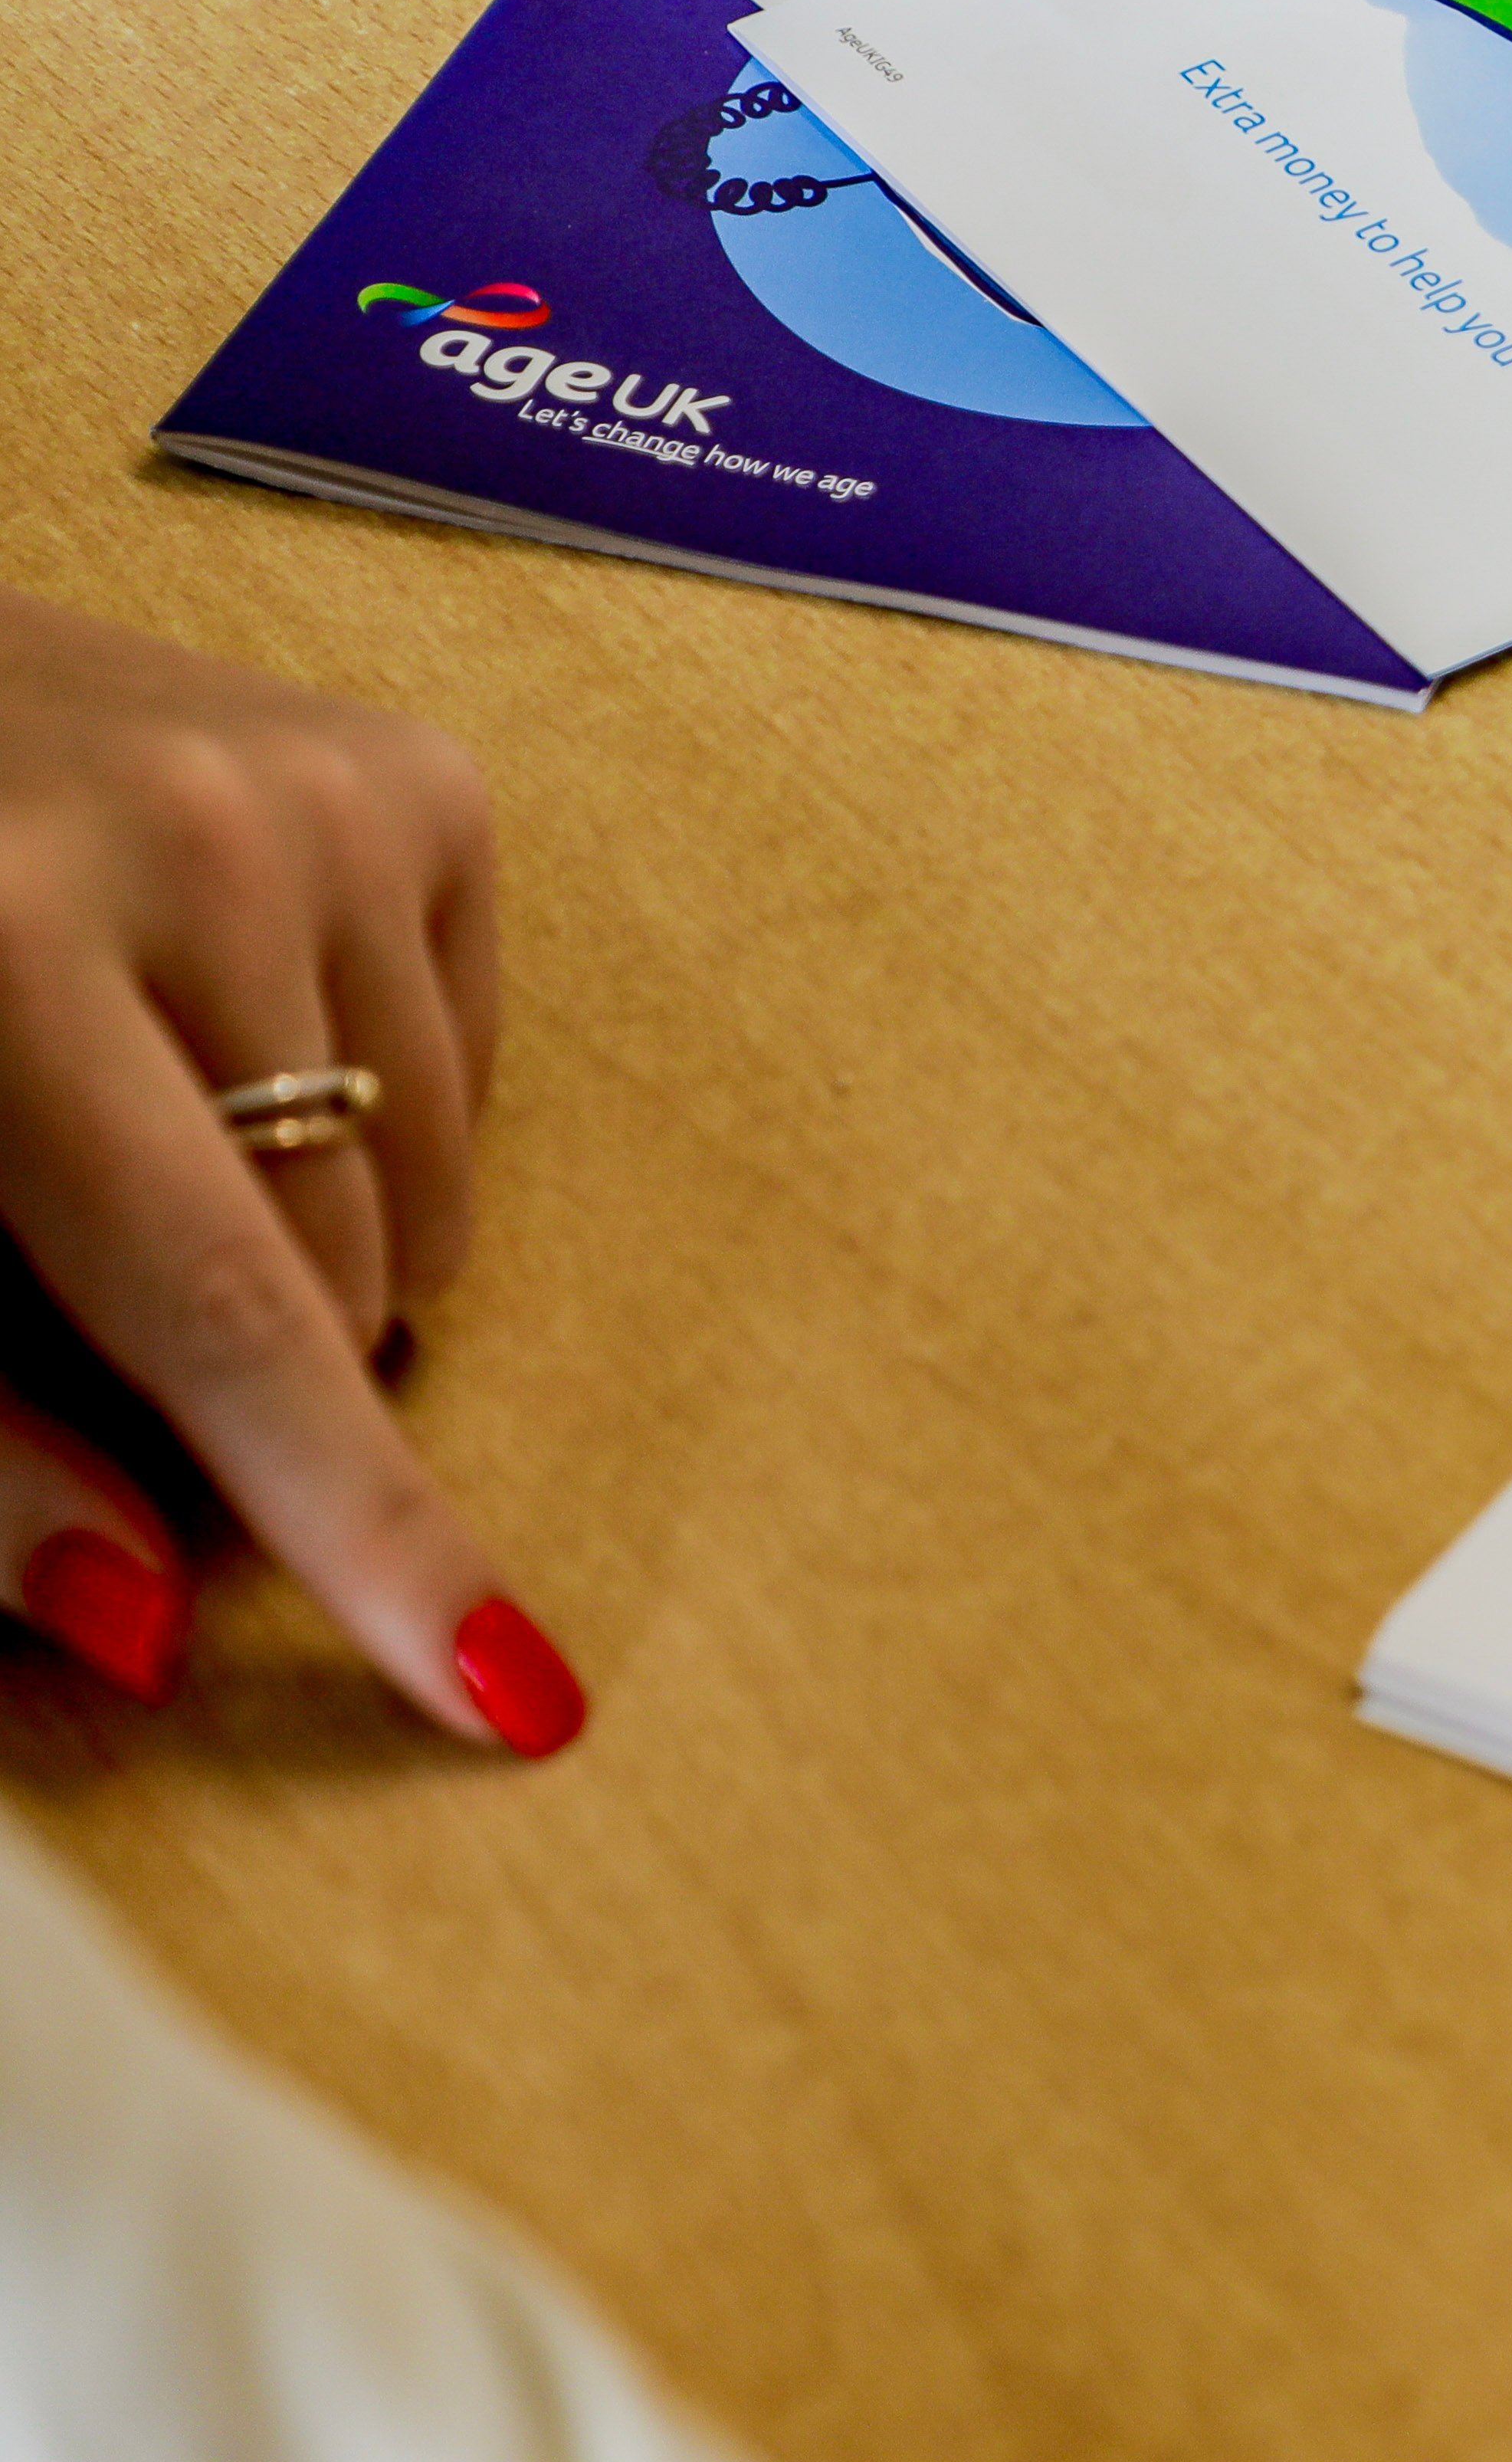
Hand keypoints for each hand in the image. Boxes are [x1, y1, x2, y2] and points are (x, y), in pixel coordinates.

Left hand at [0, 590, 576, 1752]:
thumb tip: (142, 1623)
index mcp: (0, 964)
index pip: (231, 1325)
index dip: (367, 1530)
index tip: (510, 1689)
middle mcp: (195, 850)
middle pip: (337, 1273)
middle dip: (239, 1359)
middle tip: (82, 1288)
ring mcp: (326, 792)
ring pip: (426, 1186)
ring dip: (311, 1233)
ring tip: (142, 1140)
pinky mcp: (415, 772)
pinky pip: (471, 1059)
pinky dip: (372, 1102)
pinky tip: (229, 1032)